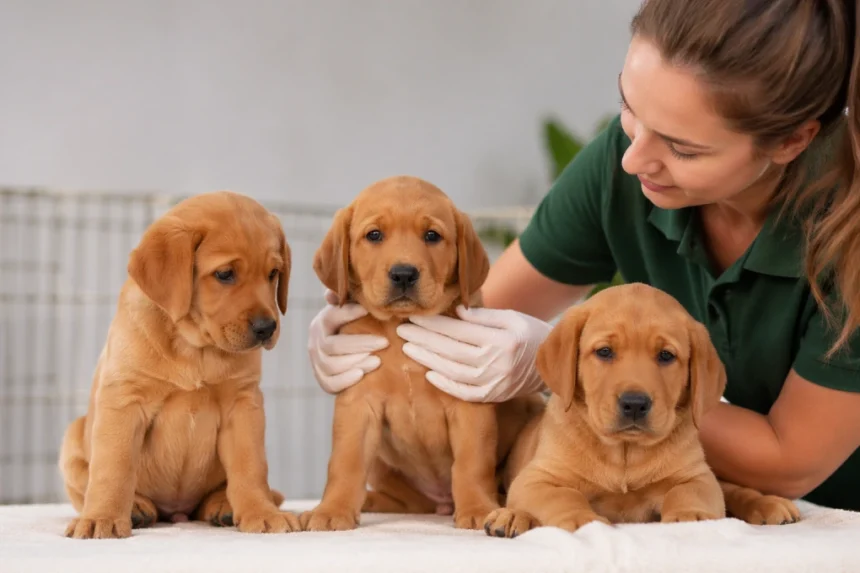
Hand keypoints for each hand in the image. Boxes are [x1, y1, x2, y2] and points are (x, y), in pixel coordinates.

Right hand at [308, 289, 388, 393]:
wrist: (347, 355)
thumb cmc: (354, 328)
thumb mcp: (351, 311)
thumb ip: (347, 300)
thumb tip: (331, 293)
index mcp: (322, 323)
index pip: (331, 318)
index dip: (347, 314)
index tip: (367, 310)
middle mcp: (315, 343)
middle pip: (333, 345)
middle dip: (360, 344)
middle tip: (385, 342)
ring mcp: (317, 363)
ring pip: (332, 365)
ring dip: (356, 362)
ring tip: (378, 360)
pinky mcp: (323, 381)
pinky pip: (330, 384)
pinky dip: (345, 380)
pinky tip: (361, 375)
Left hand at [396, 306, 551, 401]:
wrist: (551, 364)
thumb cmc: (530, 334)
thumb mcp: (512, 317)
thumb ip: (484, 315)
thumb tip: (456, 311)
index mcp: (501, 339)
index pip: (458, 331)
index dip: (433, 324)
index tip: (414, 317)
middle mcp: (496, 362)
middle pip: (451, 350)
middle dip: (423, 339)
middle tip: (401, 330)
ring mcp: (494, 382)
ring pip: (452, 371)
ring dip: (427, 359)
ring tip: (409, 348)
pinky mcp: (493, 396)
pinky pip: (463, 392)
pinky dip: (445, 384)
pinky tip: (429, 373)